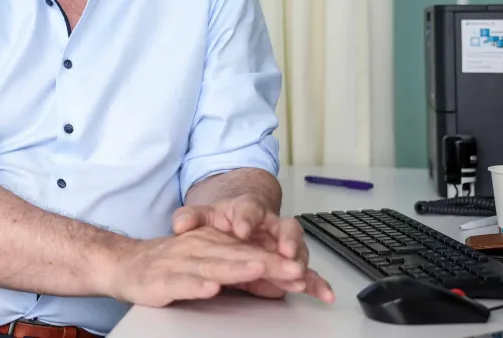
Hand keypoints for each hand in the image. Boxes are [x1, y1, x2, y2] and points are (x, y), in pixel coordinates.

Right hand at [104, 226, 307, 306]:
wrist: (125, 263)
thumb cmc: (168, 263)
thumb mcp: (205, 259)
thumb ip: (236, 266)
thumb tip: (274, 275)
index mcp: (212, 243)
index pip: (250, 251)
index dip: (277, 261)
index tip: (302, 271)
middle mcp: (199, 249)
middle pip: (238, 256)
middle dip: (268, 264)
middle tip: (294, 270)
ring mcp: (180, 263)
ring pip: (213, 266)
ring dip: (238, 268)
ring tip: (259, 269)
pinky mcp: (161, 280)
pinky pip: (180, 282)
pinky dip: (195, 285)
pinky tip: (210, 287)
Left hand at [172, 194, 333, 302]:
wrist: (238, 221)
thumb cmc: (223, 220)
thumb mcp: (203, 216)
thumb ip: (190, 218)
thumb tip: (179, 223)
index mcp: (248, 209)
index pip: (249, 209)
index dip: (246, 218)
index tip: (240, 228)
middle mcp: (271, 225)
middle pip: (284, 226)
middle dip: (285, 238)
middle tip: (283, 250)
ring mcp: (282, 244)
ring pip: (298, 249)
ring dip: (300, 261)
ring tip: (300, 274)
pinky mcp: (288, 264)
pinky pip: (306, 272)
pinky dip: (316, 282)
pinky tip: (324, 294)